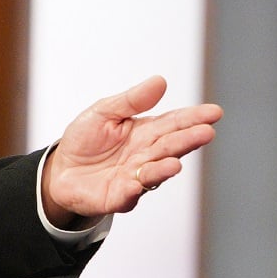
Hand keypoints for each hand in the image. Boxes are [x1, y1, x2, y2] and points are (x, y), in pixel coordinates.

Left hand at [40, 75, 222, 228]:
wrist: (61, 169)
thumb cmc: (85, 139)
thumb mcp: (105, 112)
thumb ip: (132, 101)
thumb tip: (160, 81)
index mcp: (145, 132)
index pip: (173, 123)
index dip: (194, 118)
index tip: (214, 112)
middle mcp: (146, 156)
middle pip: (170, 147)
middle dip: (188, 140)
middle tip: (206, 132)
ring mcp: (135, 177)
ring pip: (153, 173)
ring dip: (165, 169)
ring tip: (175, 162)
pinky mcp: (118, 197)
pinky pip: (128, 194)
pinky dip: (134, 189)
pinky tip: (139, 182)